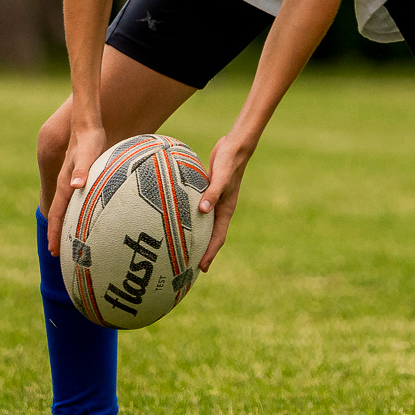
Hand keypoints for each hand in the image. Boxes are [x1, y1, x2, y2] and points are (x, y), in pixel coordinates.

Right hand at [46, 121, 106, 256]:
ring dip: (64, 226)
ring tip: (68, 242)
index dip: (55, 232)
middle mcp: (67, 186)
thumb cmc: (90, 140)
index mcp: (66, 184)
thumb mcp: (88, 154)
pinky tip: (83, 219)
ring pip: (65, 209)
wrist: (87, 125)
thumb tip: (76, 185)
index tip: (54, 250)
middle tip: (58, 254)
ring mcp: (72, 183)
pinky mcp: (80, 179)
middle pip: (58, 215)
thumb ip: (82, 169)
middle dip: (57, 234)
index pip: (57, 214)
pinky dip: (75, 214)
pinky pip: (75, 201)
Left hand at [197, 130, 254, 271]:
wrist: (235, 146)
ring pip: (205, 225)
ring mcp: (215, 201)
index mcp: (226, 210)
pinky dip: (192, 219)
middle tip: (190, 267)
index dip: (210, 253)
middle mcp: (221, 209)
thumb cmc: (229, 161)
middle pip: (211, 236)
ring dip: (198, 237)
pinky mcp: (208, 192)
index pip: (218, 238)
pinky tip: (180, 220)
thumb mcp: (221, 177)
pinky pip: (199, 211)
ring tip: (184, 249)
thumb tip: (203, 211)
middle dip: (203, 252)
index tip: (201, 268)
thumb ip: (213, 193)